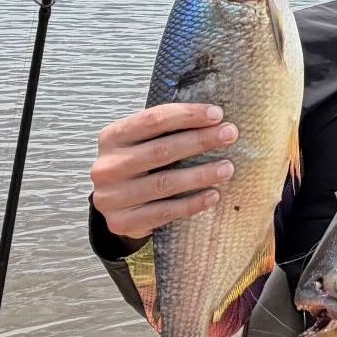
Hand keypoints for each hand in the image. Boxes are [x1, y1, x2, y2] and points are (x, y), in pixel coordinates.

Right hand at [90, 103, 237, 242]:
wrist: (115, 207)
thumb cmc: (138, 168)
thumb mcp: (141, 143)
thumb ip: (166, 131)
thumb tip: (213, 118)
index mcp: (111, 137)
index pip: (152, 120)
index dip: (187, 115)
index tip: (217, 114)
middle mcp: (107, 166)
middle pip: (160, 150)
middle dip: (200, 140)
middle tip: (230, 134)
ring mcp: (112, 197)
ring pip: (164, 183)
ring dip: (201, 174)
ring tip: (228, 168)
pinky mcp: (123, 222)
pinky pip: (164, 212)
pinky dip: (192, 203)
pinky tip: (213, 195)